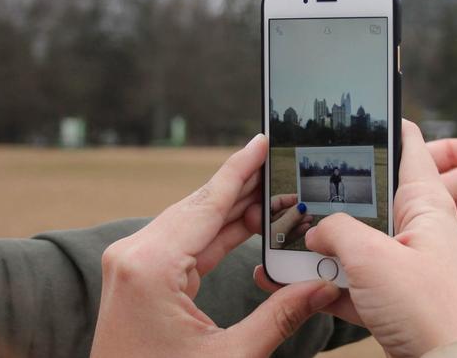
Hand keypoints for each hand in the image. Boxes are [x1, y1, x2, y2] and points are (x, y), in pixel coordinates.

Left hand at [91, 134, 340, 357]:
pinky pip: (183, 244)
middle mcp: (134, 256)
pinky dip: (216, 234)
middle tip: (281, 167)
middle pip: (199, 206)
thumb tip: (324, 287)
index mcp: (150, 267)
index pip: (206, 203)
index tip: (261, 140)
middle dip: (243, 187)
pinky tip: (247, 225)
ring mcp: (131, 266)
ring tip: (274, 196)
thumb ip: (280, 316)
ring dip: (232, 211)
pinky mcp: (136, 279)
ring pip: (191, 222)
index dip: (239, 170)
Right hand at [257, 121, 456, 357]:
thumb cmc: (429, 309)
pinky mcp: (393, 297)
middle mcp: (416, 226)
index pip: (408, 145)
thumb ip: (337, 232)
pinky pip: (352, 280)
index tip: (355, 109)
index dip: (382, 124)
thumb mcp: (374, 260)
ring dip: (321, 244)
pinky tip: (292, 283)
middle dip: (332, 193)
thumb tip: (315, 229)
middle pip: (369, 195)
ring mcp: (404, 262)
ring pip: (355, 240)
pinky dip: (325, 283)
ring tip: (280, 241)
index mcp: (424, 202)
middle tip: (294, 183)